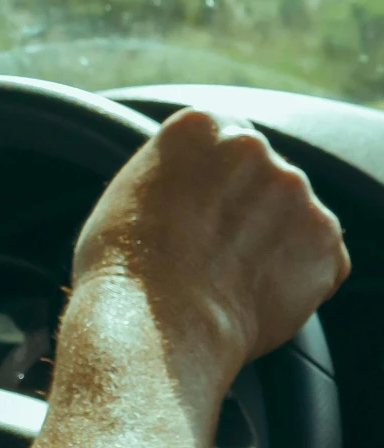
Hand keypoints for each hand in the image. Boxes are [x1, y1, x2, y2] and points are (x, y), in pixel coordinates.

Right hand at [72, 108, 349, 379]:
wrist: (157, 323)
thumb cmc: (124, 266)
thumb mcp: (130, 191)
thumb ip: (176, 173)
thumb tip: (196, 190)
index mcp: (199, 124)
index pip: (224, 138)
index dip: (214, 181)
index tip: (201, 211)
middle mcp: (251, 145)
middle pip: (261, 172)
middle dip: (248, 207)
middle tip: (212, 250)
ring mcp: (293, 189)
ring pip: (291, 214)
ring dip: (273, 240)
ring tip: (231, 277)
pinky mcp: (324, 236)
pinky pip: (321, 254)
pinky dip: (300, 276)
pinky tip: (257, 293)